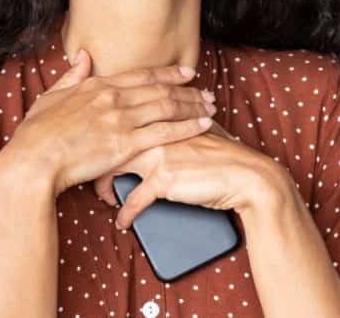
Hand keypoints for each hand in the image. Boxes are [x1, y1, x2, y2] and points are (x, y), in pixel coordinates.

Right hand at [7, 48, 216, 196]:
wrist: (32, 160)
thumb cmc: (36, 134)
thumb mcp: (51, 97)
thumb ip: (71, 77)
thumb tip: (83, 57)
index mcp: (96, 85)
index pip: (141, 75)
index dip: (167, 73)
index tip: (186, 72)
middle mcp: (113, 97)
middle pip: (160, 89)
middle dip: (188, 90)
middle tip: (207, 92)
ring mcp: (120, 119)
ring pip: (167, 107)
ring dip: (193, 106)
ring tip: (211, 107)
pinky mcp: (125, 144)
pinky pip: (164, 132)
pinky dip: (187, 126)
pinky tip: (203, 125)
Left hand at [93, 116, 283, 227]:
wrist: (246, 175)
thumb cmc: (223, 156)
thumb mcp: (195, 130)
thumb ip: (173, 124)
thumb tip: (157, 127)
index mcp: (161, 116)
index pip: (121, 121)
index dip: (105, 137)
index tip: (99, 151)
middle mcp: (155, 131)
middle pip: (110, 143)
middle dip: (97, 162)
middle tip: (94, 176)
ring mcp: (158, 155)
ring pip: (113, 170)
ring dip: (104, 188)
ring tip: (104, 198)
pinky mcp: (164, 179)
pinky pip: (133, 201)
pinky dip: (125, 214)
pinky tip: (123, 222)